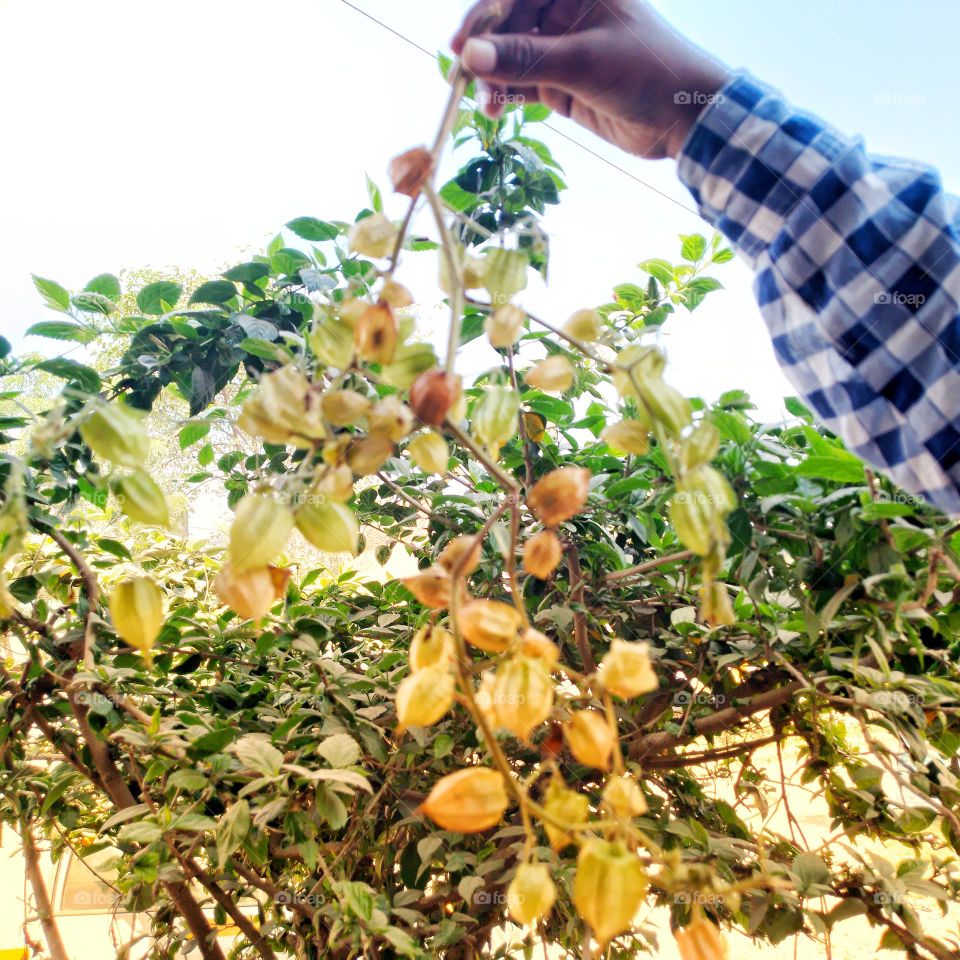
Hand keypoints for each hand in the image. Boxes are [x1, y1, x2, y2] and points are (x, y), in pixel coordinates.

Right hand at [452, 0, 728, 159]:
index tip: (460, 46)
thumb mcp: (583, 62)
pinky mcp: (560, 80)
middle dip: (484, 53)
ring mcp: (561, 46)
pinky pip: (521, 81)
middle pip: (506, 24)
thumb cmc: (646, 72)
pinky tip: (496, 109)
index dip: (484, 15)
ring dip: (492, 79)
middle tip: (465, 83)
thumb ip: (525, 58)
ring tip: (487, 106)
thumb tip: (469, 54)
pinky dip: (505, 94)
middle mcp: (565, 10)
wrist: (684, 118)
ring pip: (509, 55)